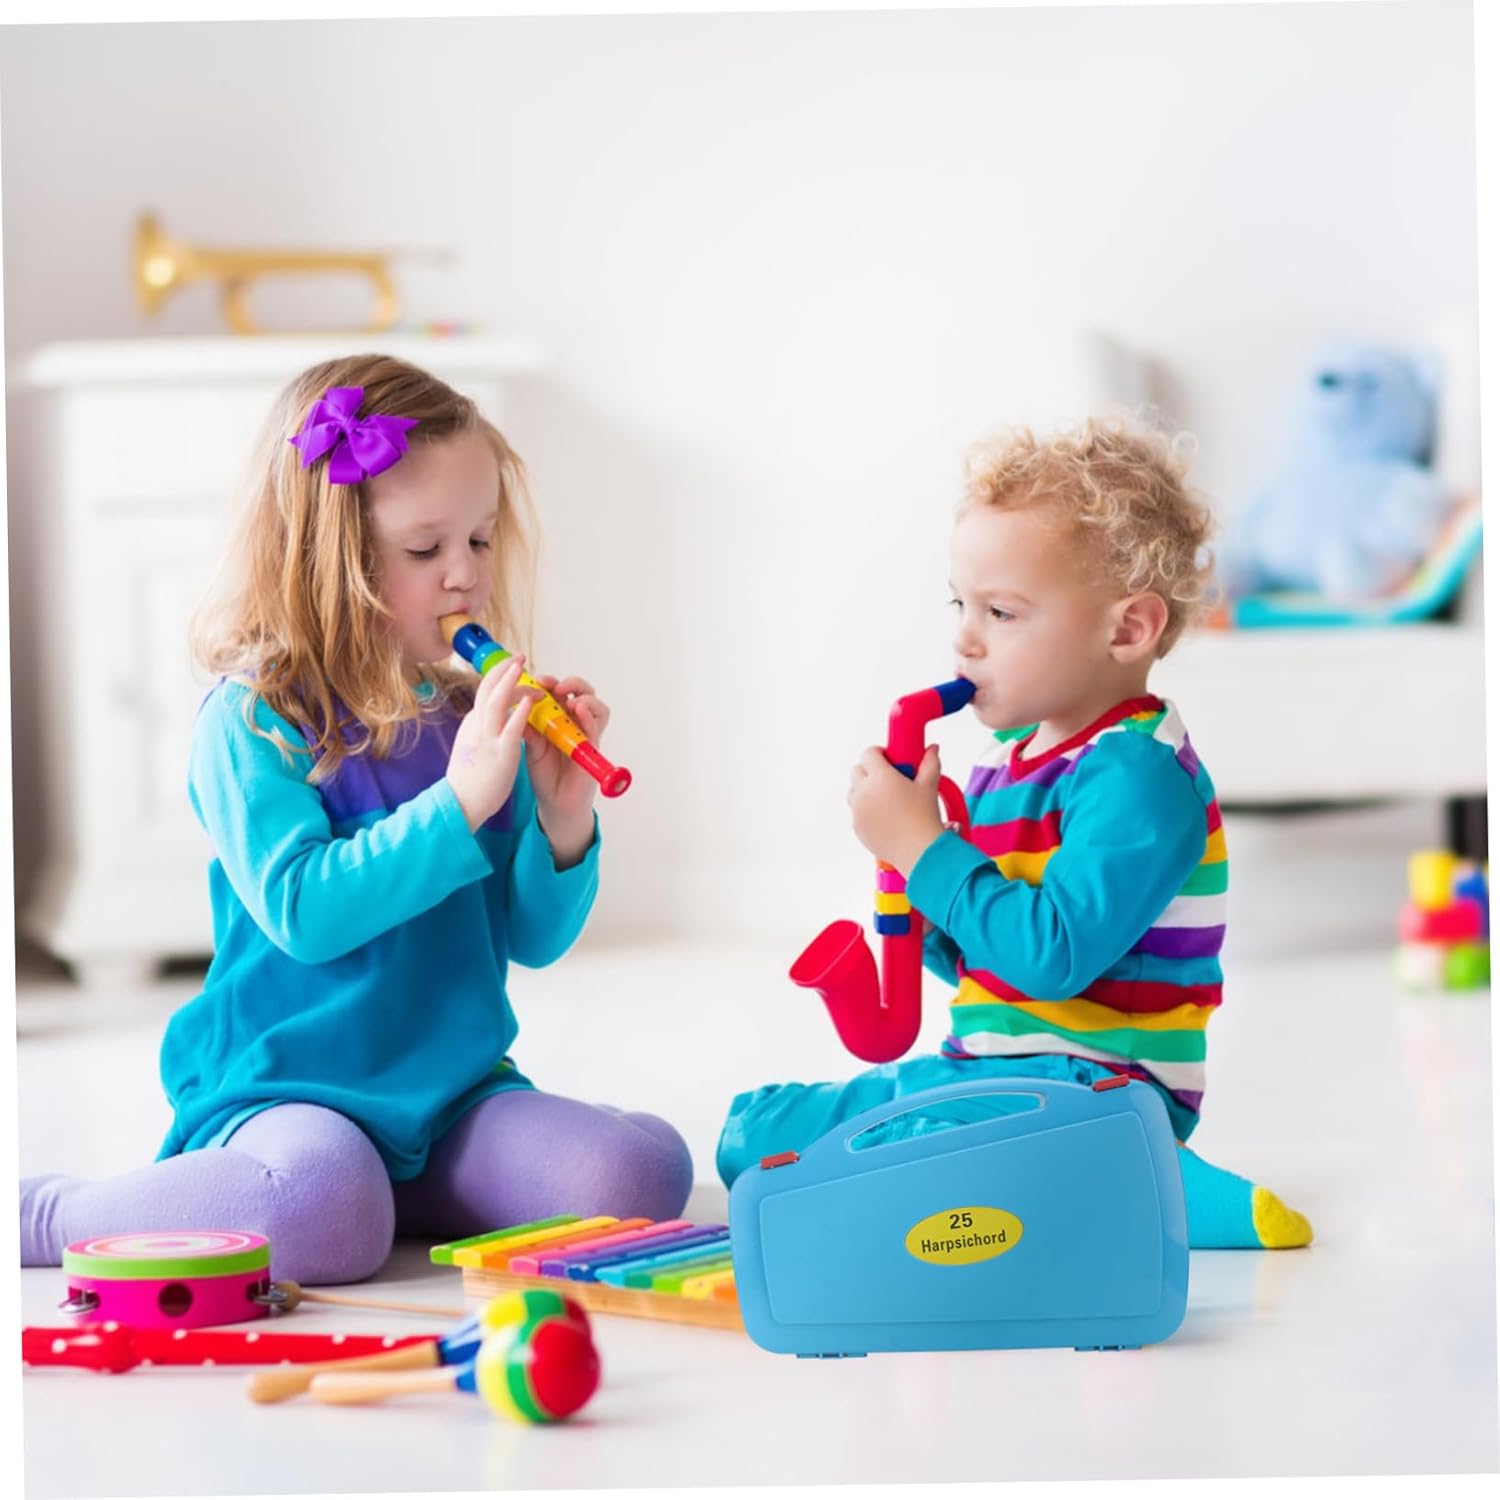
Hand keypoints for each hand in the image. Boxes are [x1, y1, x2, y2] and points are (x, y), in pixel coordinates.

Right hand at [445, 657, 537, 832]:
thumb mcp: (472, 746)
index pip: (485, 693)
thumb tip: (485, 718)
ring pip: (496, 702)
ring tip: (522, 667)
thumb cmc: (469, 779)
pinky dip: (520, 711)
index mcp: (473, 724)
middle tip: (519, 657)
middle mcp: (477, 725)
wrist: (460, 802)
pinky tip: (530, 701)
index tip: (511, 668)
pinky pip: (511, 728)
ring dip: (510, 682)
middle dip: (503, 670)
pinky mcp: (500, 753)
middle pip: (488, 689)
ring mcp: (488, 738)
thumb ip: (480, 730)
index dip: (498, 678)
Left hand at [524, 673, 609, 866]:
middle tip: (555, 686)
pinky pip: (597, 727)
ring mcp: (586, 734)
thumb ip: (528, 729)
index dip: (550, 682)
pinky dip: (590, 716)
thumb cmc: (544, 775)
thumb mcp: (530, 748)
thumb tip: (516, 707)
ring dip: (585, 696)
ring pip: (596, 706)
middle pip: (582, 692)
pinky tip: (579, 710)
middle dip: (571, 683)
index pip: (559, 692)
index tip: (536, 680)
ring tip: (571, 699)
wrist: (555, 803)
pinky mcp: (593, 748)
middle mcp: (574, 723)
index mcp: (557, 718)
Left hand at [847, 744, 946, 874]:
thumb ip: (930, 763)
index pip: (869, 754)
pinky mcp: (857, 827)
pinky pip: (856, 812)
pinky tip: (884, 816)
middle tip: (889, 778)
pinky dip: (865, 810)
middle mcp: (864, 792)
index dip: (879, 753)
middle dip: (870, 771)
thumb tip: (932, 750)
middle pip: (857, 771)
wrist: (919, 851)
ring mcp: (858, 811)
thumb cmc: (924, 818)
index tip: (889, 759)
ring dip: (864, 790)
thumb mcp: (929, 786)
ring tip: (885, 798)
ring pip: (853, 792)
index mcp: (880, 777)